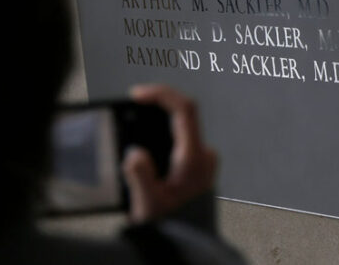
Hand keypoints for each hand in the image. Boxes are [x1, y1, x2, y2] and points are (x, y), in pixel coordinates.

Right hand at [122, 84, 217, 222]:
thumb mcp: (149, 205)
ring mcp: (204, 159)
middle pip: (182, 113)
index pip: (184, 109)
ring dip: (160, 119)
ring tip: (138, 123)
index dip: (161, 94)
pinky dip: (164, 132)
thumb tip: (135, 153)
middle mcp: (204, 155)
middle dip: (156, 106)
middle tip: (134, 105)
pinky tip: (148, 144)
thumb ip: (140, 176)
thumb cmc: (174, 228)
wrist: (188, 244)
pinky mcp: (199, 164)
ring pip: (182, 125)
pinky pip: (181, 137)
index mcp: (194, 159)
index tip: (138, 94)